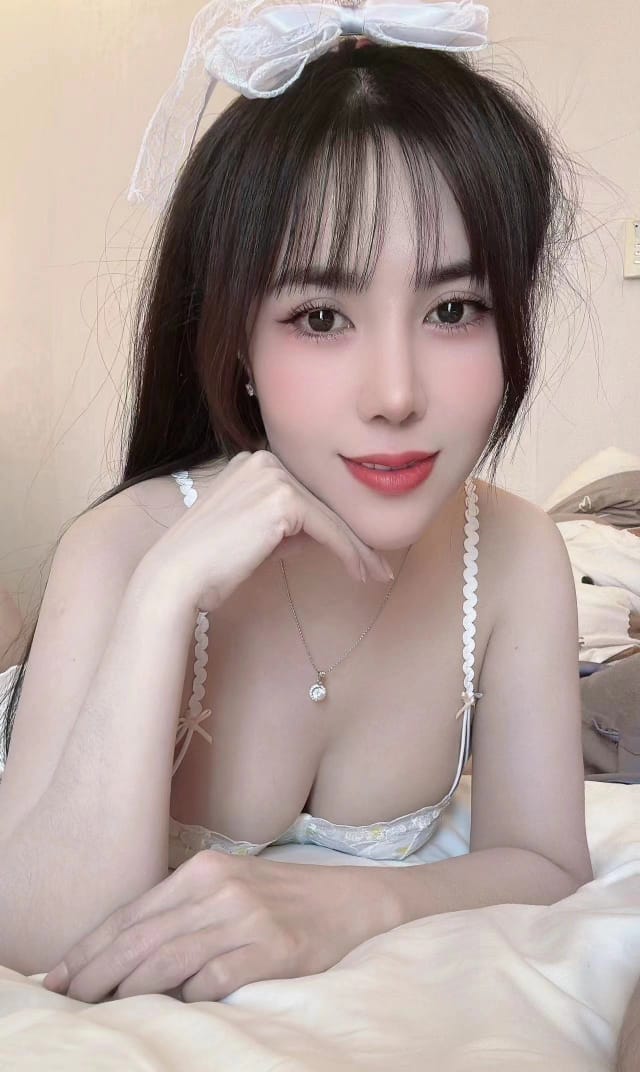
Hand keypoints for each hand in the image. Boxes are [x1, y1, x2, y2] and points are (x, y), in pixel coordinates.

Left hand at [42, 850, 378, 1002]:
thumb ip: (181, 912)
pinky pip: (214, 980)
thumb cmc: (279, 900)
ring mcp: (247, 918)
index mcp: (203, 870)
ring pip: (169, 959)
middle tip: (67, 998)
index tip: (58, 974)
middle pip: (142, 937)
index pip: (132, 912)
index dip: (90, 946)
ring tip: (102, 1009)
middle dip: (96, 971)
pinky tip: (171, 1008)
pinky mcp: (272, 950)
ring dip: (129, 990)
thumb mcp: (227, 889)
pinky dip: (186, 998)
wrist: (349, 902)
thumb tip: (122, 954)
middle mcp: (220, 889)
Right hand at [134, 450, 393, 615]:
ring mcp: (274, 477)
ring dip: (357, 549)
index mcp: (253, 463)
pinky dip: (350, 553)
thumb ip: (288, 527)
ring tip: (376, 574)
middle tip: (377, 566)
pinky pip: (329, 530)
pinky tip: (363, 572)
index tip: (359, 551)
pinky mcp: (284, 500)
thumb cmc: (210, 564)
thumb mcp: (255, 536)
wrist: (178, 577)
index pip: (307, 495)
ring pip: (330, 518)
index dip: (335, 525)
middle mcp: (265, 460)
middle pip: (322, 504)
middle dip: (352, 537)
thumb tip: (326, 533)